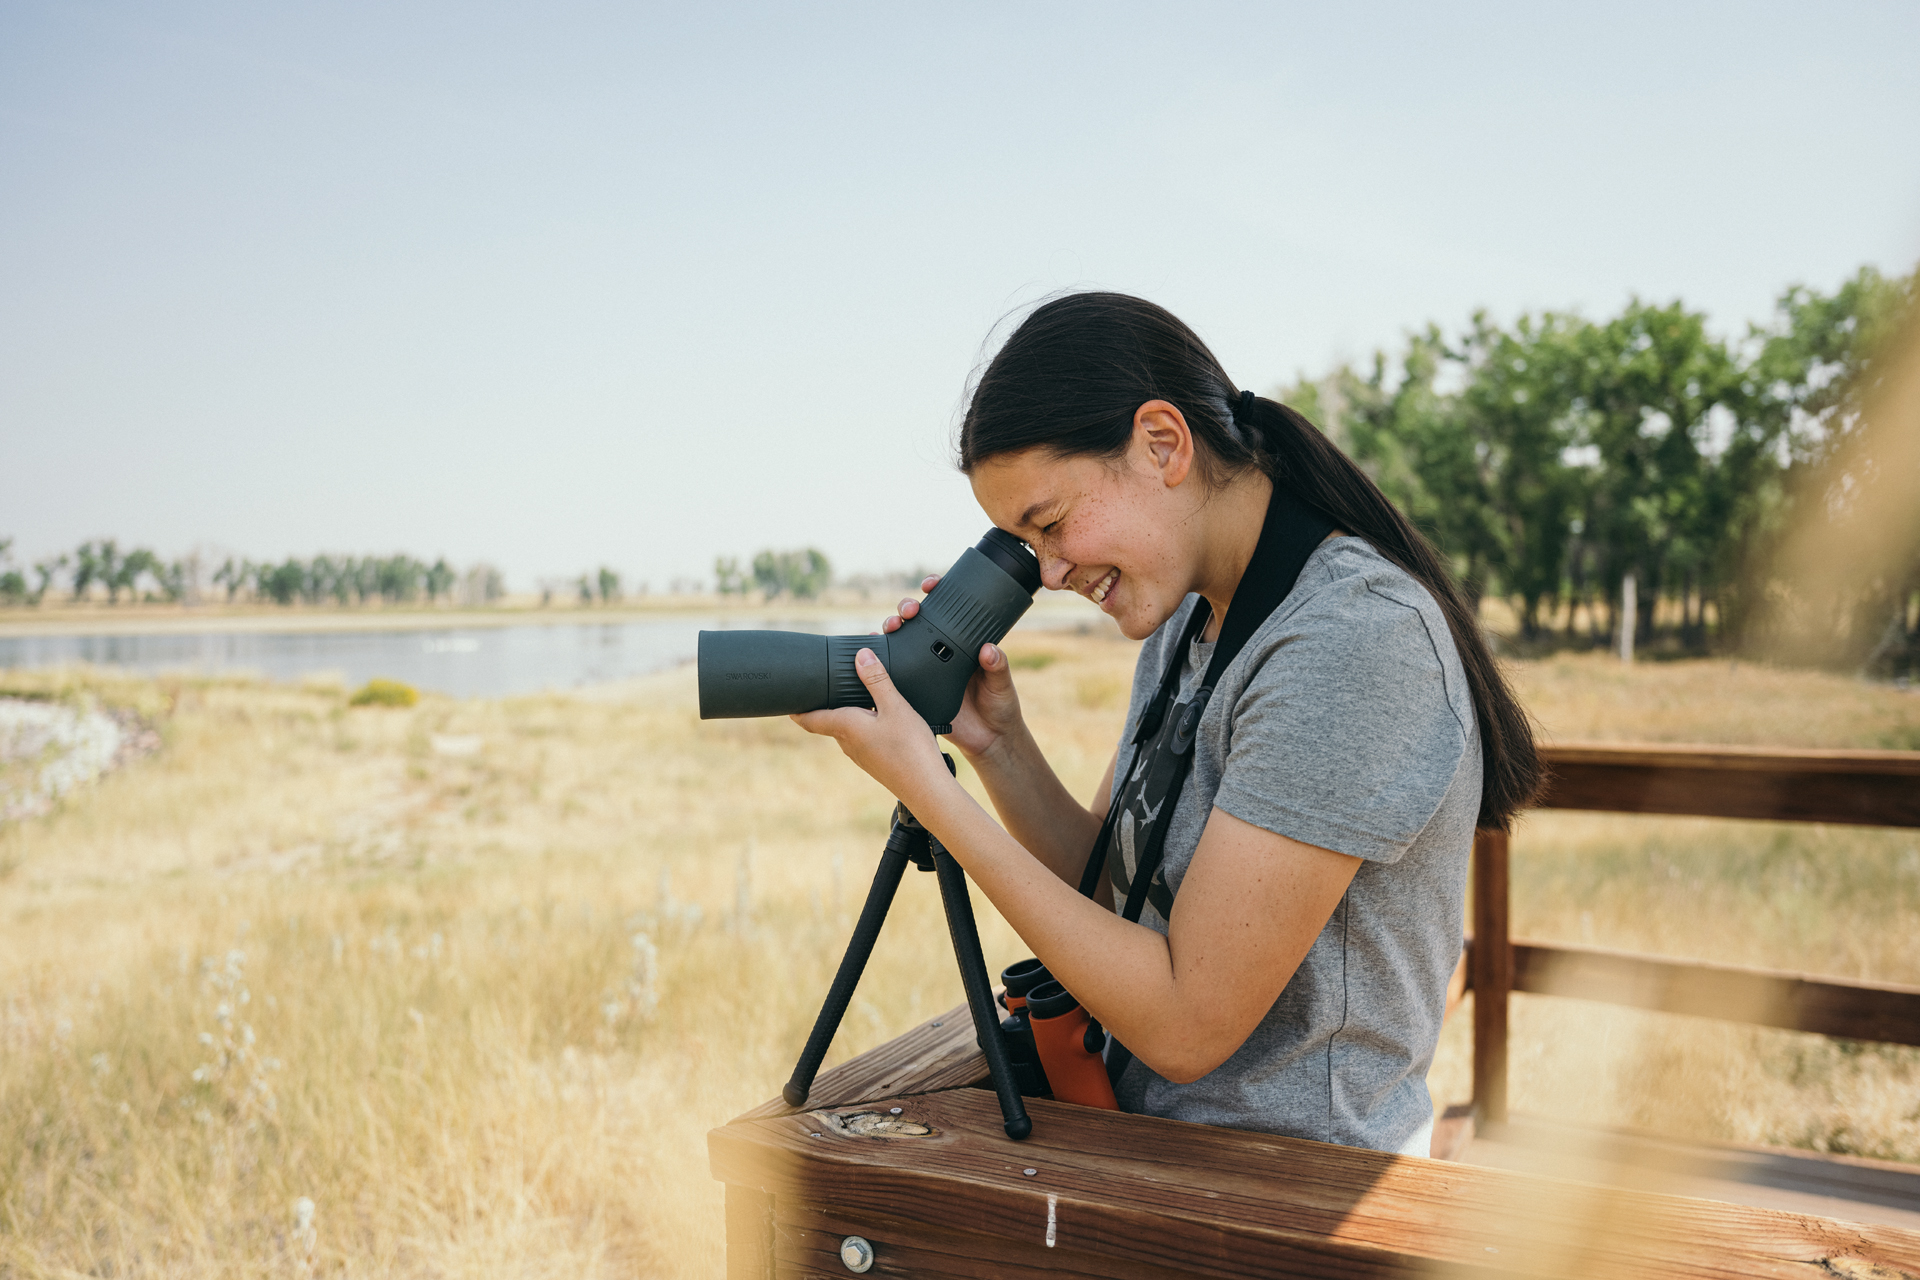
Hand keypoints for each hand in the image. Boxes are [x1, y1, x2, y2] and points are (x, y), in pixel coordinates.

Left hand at [791, 647, 949, 805]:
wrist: (926, 788)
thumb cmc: (910, 749)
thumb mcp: (895, 706)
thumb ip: (877, 680)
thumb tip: (861, 656)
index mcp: (845, 727)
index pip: (809, 719)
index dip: (796, 709)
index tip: (787, 701)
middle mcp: (847, 743)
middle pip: (828, 721)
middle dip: (826, 704)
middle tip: (826, 685)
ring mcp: (861, 755)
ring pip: (846, 730)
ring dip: (847, 714)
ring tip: (856, 696)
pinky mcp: (875, 761)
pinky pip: (862, 738)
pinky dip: (863, 724)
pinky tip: (880, 719)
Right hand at [882, 575, 1026, 760]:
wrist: (988, 741)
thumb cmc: (1000, 707)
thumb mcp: (1002, 684)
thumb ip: (998, 667)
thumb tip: (988, 649)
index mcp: (962, 644)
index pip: (947, 611)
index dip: (936, 593)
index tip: (930, 584)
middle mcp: (941, 652)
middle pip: (918, 622)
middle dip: (908, 608)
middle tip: (910, 610)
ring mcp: (925, 670)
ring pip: (901, 642)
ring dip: (891, 628)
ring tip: (891, 626)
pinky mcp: (914, 690)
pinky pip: (893, 672)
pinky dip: (879, 660)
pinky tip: (871, 652)